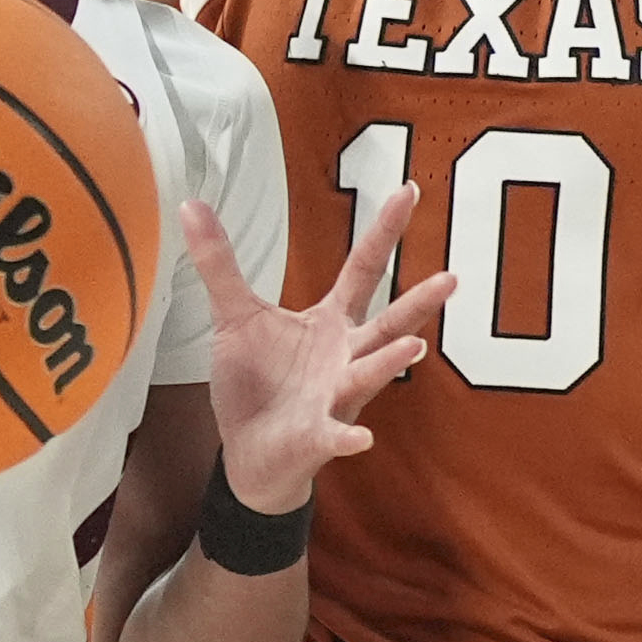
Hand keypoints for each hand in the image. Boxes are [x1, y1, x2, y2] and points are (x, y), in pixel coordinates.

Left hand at [193, 184, 454, 512]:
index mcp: (330, 322)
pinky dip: (348, 437)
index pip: (363, 269)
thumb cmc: (255, 382)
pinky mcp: (318, 436)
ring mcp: (337, 397)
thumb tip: (191, 203)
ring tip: (413, 346)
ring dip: (389, 362)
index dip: (384, 231)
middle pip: (386, 323)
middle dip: (417, 303)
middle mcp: (346, 356)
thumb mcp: (234, 316)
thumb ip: (219, 264)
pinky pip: (337, 436)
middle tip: (450, 279)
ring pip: (369, 374)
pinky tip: (361, 437)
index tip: (409, 190)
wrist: (249, 451)